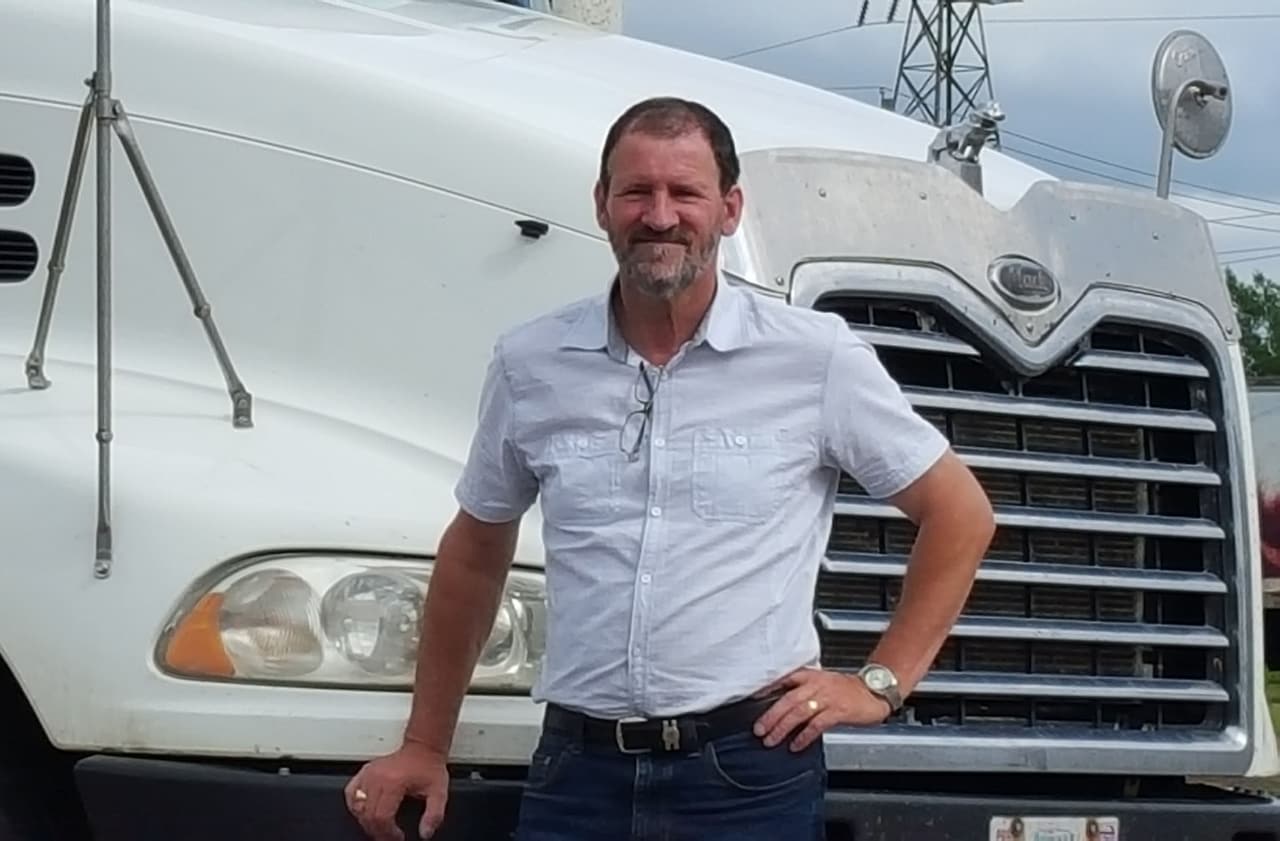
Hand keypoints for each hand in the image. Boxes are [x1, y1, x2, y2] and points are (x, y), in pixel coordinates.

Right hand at [344, 740, 449, 840]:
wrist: (423, 748)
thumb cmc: (429, 767)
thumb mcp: (439, 792)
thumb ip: (434, 814)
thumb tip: (425, 833)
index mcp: (394, 783)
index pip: (382, 817)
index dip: (388, 833)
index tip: (397, 837)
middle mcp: (378, 777)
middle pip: (368, 814)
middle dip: (377, 831)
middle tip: (388, 836)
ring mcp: (369, 773)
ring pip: (357, 806)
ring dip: (366, 821)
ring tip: (379, 827)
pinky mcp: (365, 771)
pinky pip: (351, 792)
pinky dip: (354, 805)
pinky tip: (363, 811)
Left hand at [752, 667, 891, 751]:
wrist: (874, 691)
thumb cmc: (848, 689)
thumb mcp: (823, 683)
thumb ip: (804, 691)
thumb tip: (782, 706)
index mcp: (811, 676)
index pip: (784, 679)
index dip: (767, 688)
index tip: (752, 699)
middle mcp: (816, 685)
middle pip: (787, 700)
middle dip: (770, 716)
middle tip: (758, 729)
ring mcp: (827, 697)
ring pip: (798, 712)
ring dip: (782, 728)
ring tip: (771, 740)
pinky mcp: (838, 711)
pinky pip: (816, 724)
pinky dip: (804, 736)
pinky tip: (795, 745)